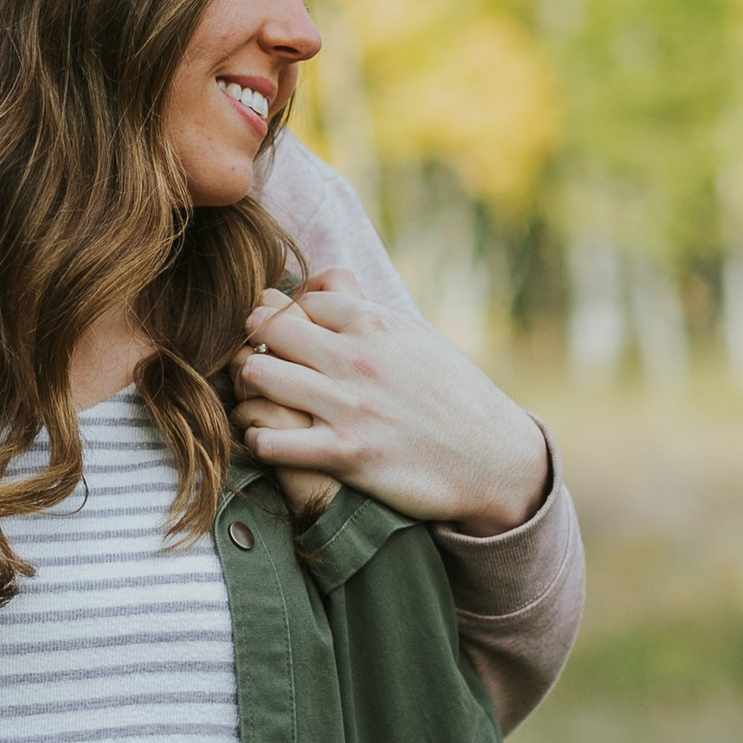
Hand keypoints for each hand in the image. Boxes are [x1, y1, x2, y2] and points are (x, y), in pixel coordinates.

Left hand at [234, 280, 550, 537]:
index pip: (296, 300)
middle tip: (258, 367)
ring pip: (259, 375)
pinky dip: (260, 439)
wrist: (494, 458)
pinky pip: (271, 441)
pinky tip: (269, 440)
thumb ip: (362, 308)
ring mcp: (349, 405)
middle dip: (253, 345)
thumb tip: (315, 283)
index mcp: (373, 322)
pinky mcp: (346, 455)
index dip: (283, 320)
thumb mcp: (413, 334)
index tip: (284, 343)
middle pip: (267, 328)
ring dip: (248, 389)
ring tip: (257, 401)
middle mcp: (356, 357)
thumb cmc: (450, 393)